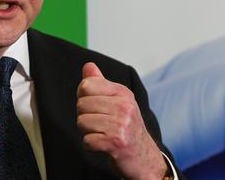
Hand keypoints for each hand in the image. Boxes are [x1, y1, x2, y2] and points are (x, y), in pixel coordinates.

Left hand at [77, 63, 166, 179]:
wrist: (144, 158)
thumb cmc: (127, 128)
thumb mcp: (117, 101)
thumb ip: (100, 83)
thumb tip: (88, 66)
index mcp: (122, 93)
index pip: (86, 85)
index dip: (84, 98)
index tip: (96, 107)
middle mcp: (124, 106)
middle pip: (81, 105)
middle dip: (85, 117)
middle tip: (102, 124)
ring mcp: (121, 124)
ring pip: (82, 122)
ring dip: (88, 132)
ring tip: (103, 133)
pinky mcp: (116, 142)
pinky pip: (87, 141)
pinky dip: (91, 145)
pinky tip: (104, 144)